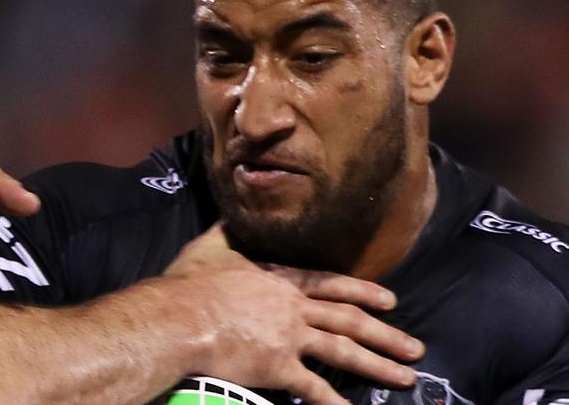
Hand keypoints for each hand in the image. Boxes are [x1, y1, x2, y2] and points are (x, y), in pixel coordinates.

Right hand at [166, 225, 424, 404]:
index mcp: (281, 280)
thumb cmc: (193, 283)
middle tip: (415, 346)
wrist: (181, 317)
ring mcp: (290, 337)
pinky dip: (333, 402)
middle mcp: (295, 307)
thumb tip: (232, 211)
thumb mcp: (210, 247)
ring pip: (343, 351)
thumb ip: (226, 230)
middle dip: (385, 333)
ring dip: (377, 364)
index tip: (390, 300)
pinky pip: (312, 387)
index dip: (363, 292)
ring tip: (405, 376)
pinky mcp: (278, 366)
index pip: (332, 285)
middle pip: (349, 320)